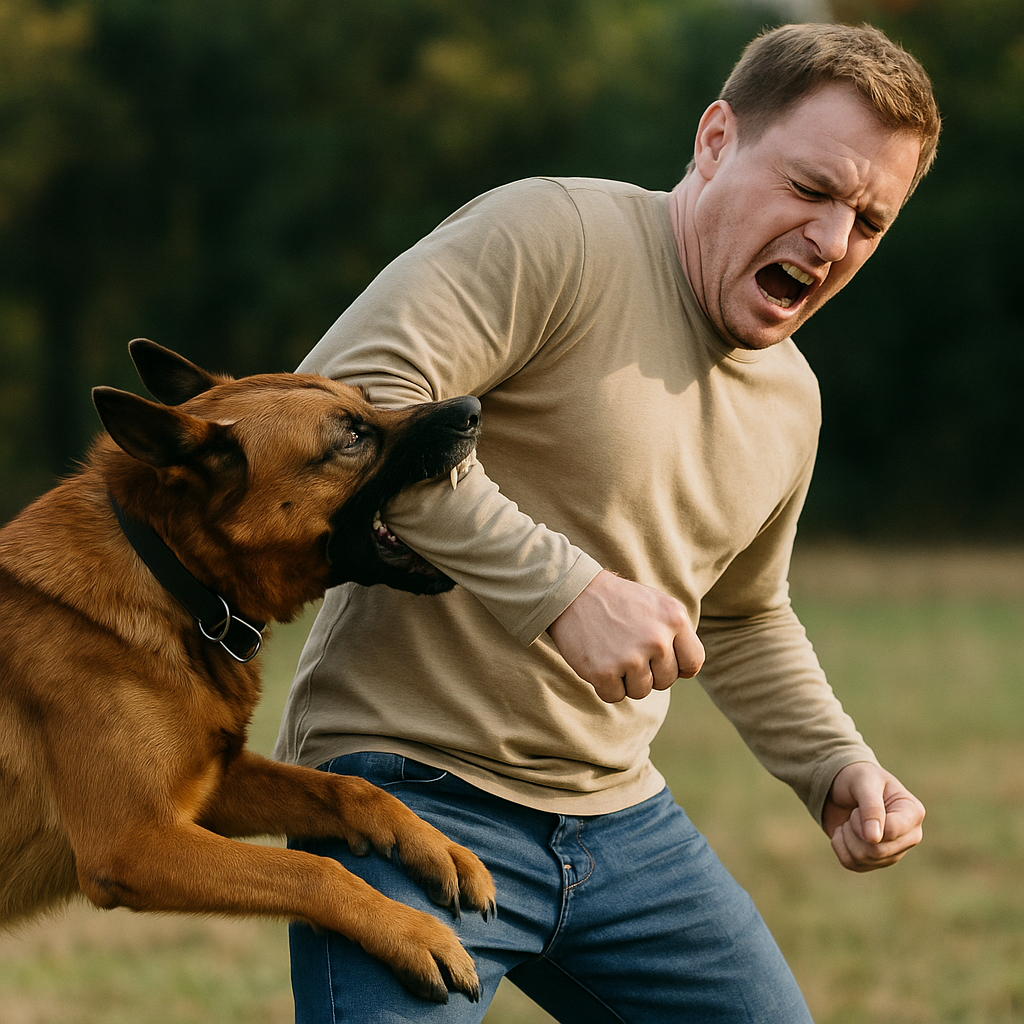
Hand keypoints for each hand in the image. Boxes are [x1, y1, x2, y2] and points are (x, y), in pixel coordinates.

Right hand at [547, 570, 704, 702]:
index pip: (693, 663)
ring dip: (626, 680)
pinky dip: (605, 686)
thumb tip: (686, 669)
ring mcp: (631, 657)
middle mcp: (657, 639)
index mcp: (675, 619)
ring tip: (613, 653)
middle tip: (628, 650)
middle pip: (666, 681)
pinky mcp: (604, 672)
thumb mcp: (657, 604)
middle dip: (649, 673)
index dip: (678, 667)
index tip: (661, 661)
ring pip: (641, 692)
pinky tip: (599, 662)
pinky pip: (615, 696)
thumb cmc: (618, 600)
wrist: (573, 591)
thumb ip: (676, 633)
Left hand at [822, 762, 924, 871]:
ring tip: (850, 820)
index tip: (857, 808)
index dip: (866, 822)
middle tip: (853, 812)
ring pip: (863, 859)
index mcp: (913, 813)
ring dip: (846, 836)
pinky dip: (840, 846)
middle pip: (877, 851)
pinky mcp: (875, 861)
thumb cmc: (858, 778)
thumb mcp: (863, 782)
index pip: (891, 831)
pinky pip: (852, 864)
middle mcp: (909, 836)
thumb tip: (874, 839)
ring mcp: (893, 851)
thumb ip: (871, 807)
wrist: (841, 786)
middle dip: (854, 829)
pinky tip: (844, 832)